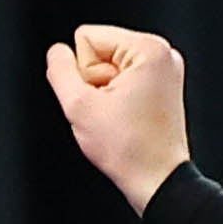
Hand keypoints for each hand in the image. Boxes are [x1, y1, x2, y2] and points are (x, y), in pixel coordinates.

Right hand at [43, 22, 194, 212]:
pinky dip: (120, 100)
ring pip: (108, 68)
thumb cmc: (129, 151)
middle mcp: (162, 53)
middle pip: (98, 51)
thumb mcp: (78, 107)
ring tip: (122, 119)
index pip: (86, 38)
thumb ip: (59, 70)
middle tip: (113, 114)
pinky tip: (129, 120)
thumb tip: (57, 52)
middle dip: (96, 83)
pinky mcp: (163, 86)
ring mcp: (165, 70)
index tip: (104, 102)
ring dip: (106, 94)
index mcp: (148, 48)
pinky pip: (123, 81)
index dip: (84, 74)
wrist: (159, 185)